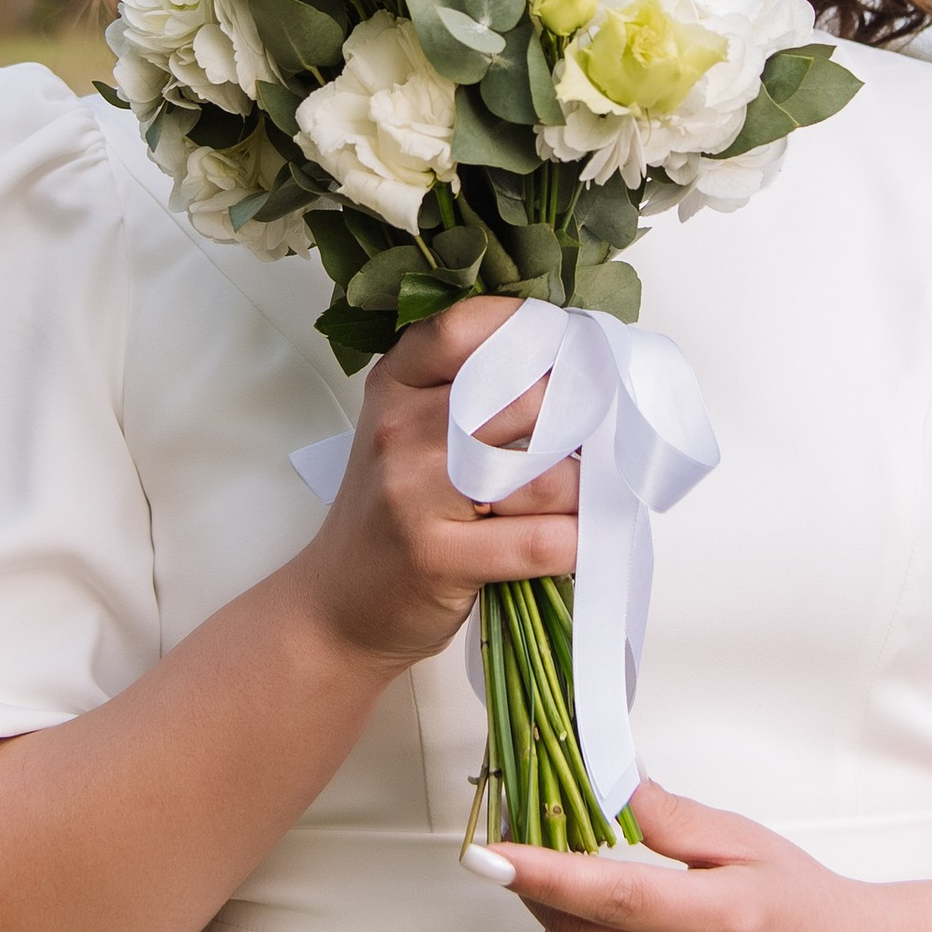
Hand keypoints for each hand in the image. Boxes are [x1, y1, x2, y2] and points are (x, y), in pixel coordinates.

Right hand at [297, 296, 578, 677]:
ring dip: (585, 494)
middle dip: (581, 423)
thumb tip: (578, 363)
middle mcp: (402, 430)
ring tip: (579, 503)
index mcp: (396, 384)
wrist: (338, 604)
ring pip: (548, 474)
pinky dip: (578, 543)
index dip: (532, 330)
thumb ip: (471, 388)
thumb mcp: (410, 430)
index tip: (568, 351)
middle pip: (529, 398)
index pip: (466, 327)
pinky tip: (575, 543)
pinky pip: (542, 540)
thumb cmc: (395, 513)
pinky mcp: (437, 557)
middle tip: (594, 443)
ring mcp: (415, 493)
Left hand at [500, 781, 847, 931]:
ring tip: (590, 917)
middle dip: (546, 897)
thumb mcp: (743, 842)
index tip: (490, 856)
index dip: (544, 874)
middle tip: (543, 866)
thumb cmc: (796, 904)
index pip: (615, 896)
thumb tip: (602, 780)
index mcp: (728, 918)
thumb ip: (668, 815)